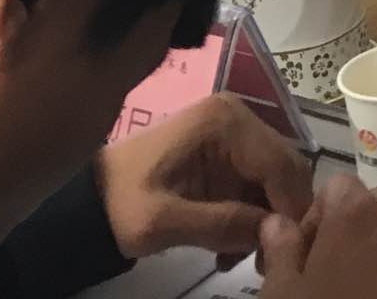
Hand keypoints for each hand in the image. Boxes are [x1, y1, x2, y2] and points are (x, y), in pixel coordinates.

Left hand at [96, 94, 313, 261]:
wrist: (88, 200)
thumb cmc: (120, 204)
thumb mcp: (161, 222)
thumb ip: (220, 224)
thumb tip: (274, 231)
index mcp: (225, 121)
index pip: (280, 165)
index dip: (288, 209)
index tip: (280, 252)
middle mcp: (239, 116)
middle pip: (285, 169)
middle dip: (279, 216)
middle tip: (263, 261)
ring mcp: (235, 132)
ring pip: (276, 180)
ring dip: (265, 220)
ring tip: (238, 257)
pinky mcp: (229, 152)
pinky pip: (258, 184)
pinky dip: (252, 216)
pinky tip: (229, 245)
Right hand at [258, 175, 376, 298]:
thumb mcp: (283, 295)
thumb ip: (281, 250)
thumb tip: (279, 223)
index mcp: (358, 214)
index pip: (337, 188)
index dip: (318, 218)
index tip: (307, 255)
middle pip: (376, 207)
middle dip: (353, 233)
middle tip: (334, 276)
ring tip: (365, 296)